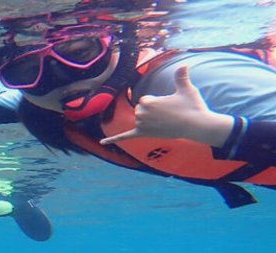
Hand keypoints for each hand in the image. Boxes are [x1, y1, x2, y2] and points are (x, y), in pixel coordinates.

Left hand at [100, 66, 233, 146]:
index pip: (145, 100)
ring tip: (164, 122)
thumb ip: (181, 76)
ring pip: (139, 119)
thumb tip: (184, 64)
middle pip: (140, 109)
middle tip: (168, 114)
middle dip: (152, 111)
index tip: (169, 106)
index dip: (158, 102)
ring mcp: (142, 125)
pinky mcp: (144, 134)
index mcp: (147, 102)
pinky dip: (113, 139)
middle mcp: (141, 114)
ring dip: (149, 120)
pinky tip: (102, 142)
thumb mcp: (186, 89)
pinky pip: (125, 136)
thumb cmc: (192, 106)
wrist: (196, 125)